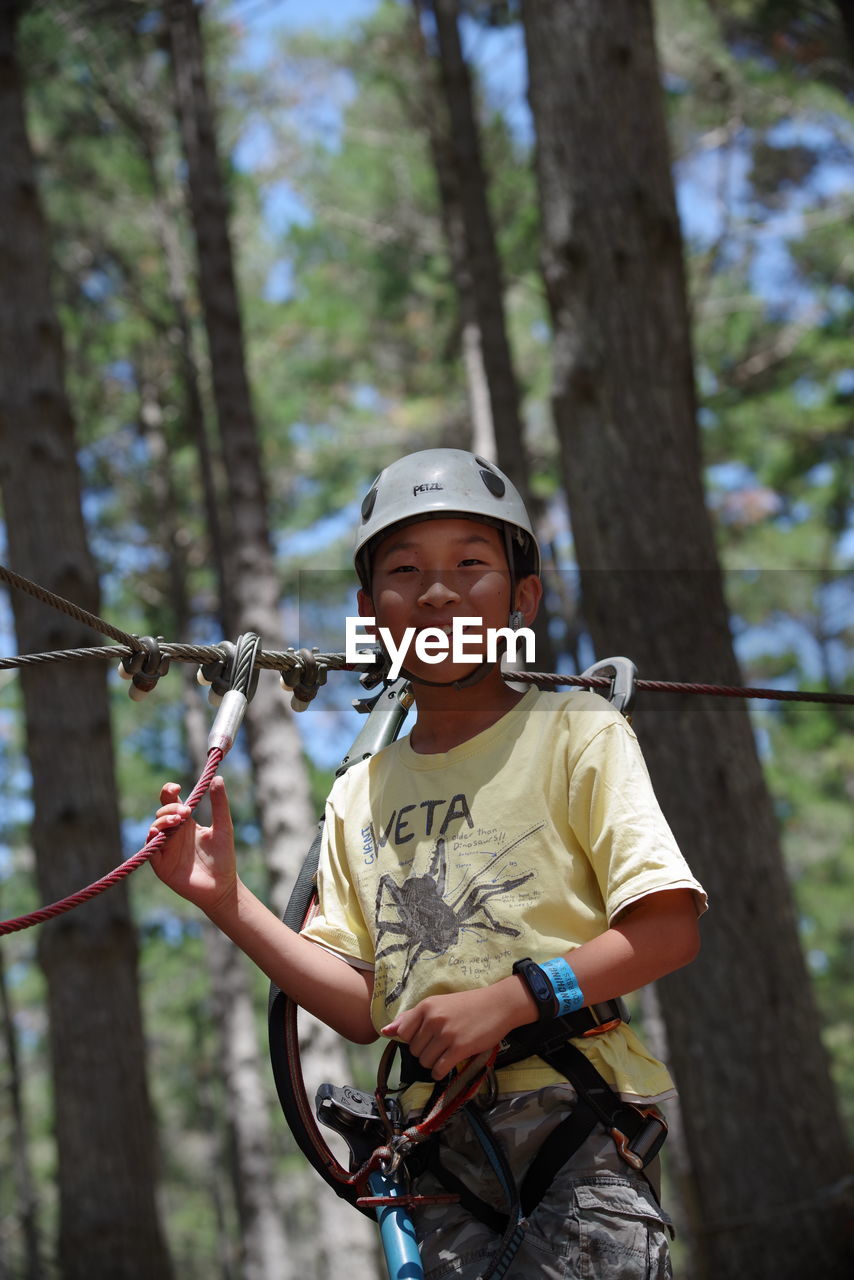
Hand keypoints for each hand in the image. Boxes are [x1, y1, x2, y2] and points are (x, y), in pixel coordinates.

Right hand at [148, 776, 236, 917]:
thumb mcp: (224, 827)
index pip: (171, 802)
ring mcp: (165, 849)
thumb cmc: (224, 857)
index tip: (176, 787)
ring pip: (154, 829)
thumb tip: (217, 778)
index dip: (169, 792)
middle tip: (186, 813)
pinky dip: (151, 841)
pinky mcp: (161, 865)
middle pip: (161, 813)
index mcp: (186, 823)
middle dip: (170, 809)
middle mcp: (173, 834)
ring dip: (162, 821)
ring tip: (177, 821)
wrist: (222, 887)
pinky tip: (158, 834)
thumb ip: (220, 804)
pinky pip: (150, 850)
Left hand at [381, 980, 524, 1080]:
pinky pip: (438, 1069)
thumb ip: (411, 1018)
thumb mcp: (438, 1004)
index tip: (425, 1038)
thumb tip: (385, 1031)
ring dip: (433, 1063)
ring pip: (424, 1061)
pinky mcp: (459, 1048)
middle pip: (414, 1050)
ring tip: (445, 1054)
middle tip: (440, 1045)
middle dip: (424, 1052)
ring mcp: (446, 1034)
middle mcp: (433, 1019)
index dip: (412, 1039)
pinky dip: (439, 1072)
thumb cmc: (468, 1005)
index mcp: (426, 1006)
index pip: (402, 1033)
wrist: (499, 1005)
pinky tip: (447, 1065)